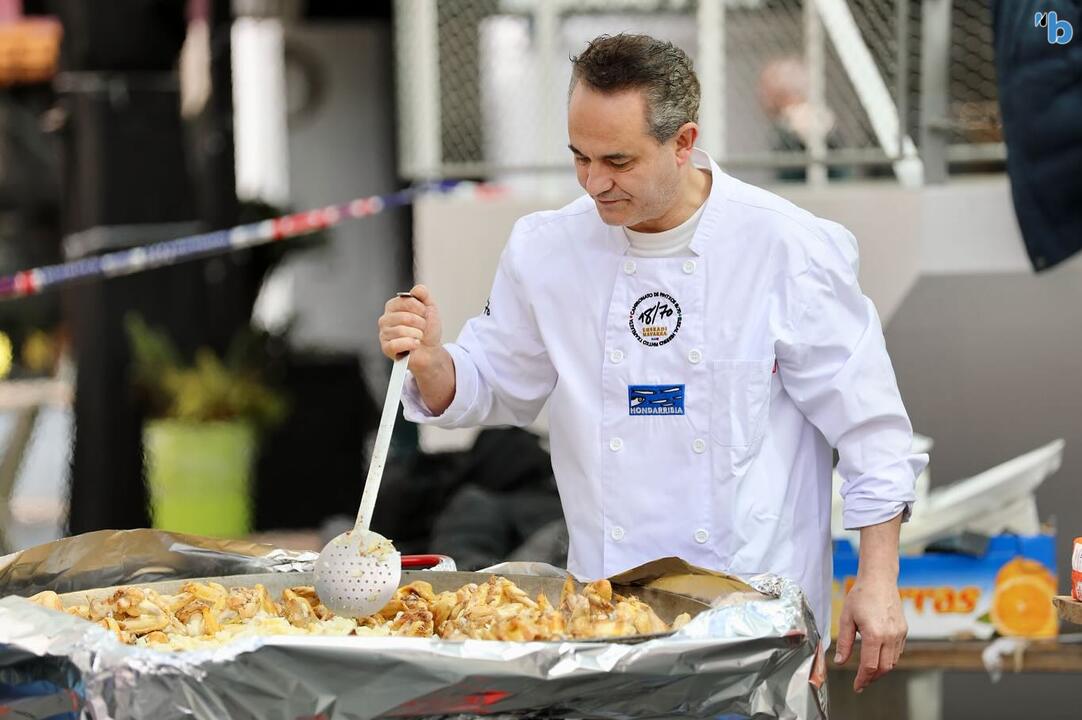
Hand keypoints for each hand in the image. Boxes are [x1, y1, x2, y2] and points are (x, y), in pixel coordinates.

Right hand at [377, 284, 442, 364]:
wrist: (430, 350)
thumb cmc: (427, 329)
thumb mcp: (429, 308)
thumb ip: (423, 295)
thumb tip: (416, 290)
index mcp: (393, 306)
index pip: (407, 301)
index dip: (421, 309)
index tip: (425, 315)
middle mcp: (385, 318)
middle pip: (406, 317)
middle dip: (421, 324)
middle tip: (423, 328)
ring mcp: (384, 333)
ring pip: (402, 331)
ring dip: (418, 335)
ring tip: (420, 337)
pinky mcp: (386, 348)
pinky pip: (396, 344)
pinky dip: (410, 344)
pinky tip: (415, 344)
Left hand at [834, 575, 906, 692]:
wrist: (879, 580)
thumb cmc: (861, 596)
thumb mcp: (846, 619)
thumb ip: (844, 643)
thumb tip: (840, 661)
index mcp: (874, 634)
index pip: (869, 666)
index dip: (863, 679)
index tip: (857, 686)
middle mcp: (890, 636)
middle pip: (884, 668)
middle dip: (872, 678)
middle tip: (862, 682)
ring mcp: (899, 634)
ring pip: (893, 662)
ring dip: (881, 669)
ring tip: (868, 671)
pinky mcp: (904, 630)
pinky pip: (898, 651)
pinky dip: (888, 659)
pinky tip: (878, 657)